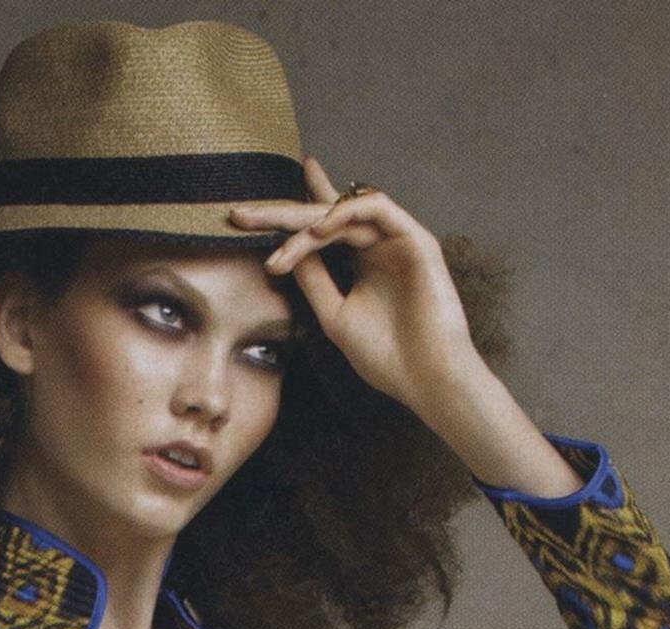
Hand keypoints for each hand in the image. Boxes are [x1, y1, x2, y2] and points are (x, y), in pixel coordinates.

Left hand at [226, 158, 574, 495]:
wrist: (428, 380)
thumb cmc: (388, 358)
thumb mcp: (335, 317)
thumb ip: (313, 281)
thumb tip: (283, 252)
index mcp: (362, 262)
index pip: (321, 226)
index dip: (288, 213)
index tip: (245, 212)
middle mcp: (378, 245)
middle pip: (323, 213)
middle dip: (280, 212)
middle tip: (240, 214)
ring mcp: (397, 240)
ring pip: (344, 210)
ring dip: (308, 223)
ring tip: (283, 248)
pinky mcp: (416, 238)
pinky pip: (376, 207)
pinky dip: (345, 213)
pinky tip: (320, 230)